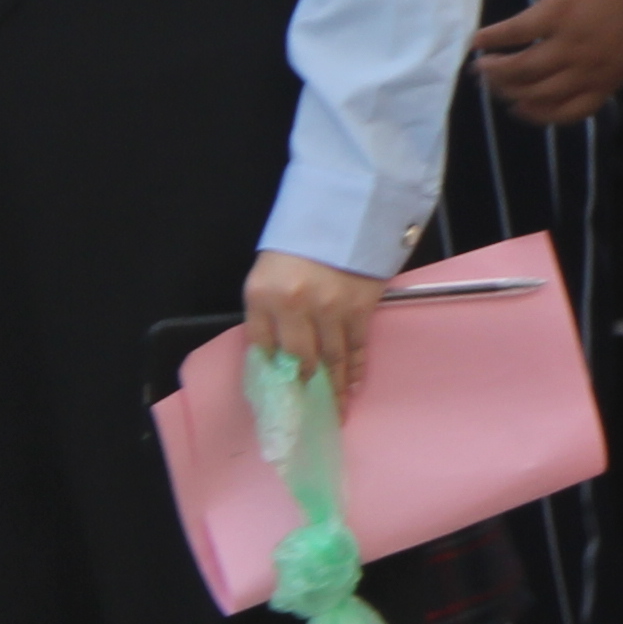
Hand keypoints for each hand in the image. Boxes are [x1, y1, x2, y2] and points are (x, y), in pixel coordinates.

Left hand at [241, 252, 384, 404]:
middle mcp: (295, 306)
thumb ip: (267, 312)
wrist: (345, 211)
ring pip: (331, 359)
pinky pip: (357, 347)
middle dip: (304, 389)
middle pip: (298, 361)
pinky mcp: (361, 306)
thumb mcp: (267, 274)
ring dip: (333, 389)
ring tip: (334, 410)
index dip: (270, 374)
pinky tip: (353, 386)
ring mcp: (331, 307)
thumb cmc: (300, 245)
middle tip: (309, 412)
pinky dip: (355, 370)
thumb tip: (275, 354)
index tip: (278, 395)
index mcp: (263, 296)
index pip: (261, 347)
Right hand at [473, 0, 622, 126]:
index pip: (570, 111)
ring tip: (481, 66)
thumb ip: (612, 63)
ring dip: (495, 71)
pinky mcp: (555, 12)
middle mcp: (590, 66)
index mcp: (613, 76)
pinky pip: (514, 33)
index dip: (539, 115)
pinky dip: (492, 39)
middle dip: (510, 92)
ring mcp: (571, 40)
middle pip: (538, 93)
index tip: (519, 110)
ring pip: (521, 69)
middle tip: (493, 84)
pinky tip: (478, 40)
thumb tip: (584, 74)